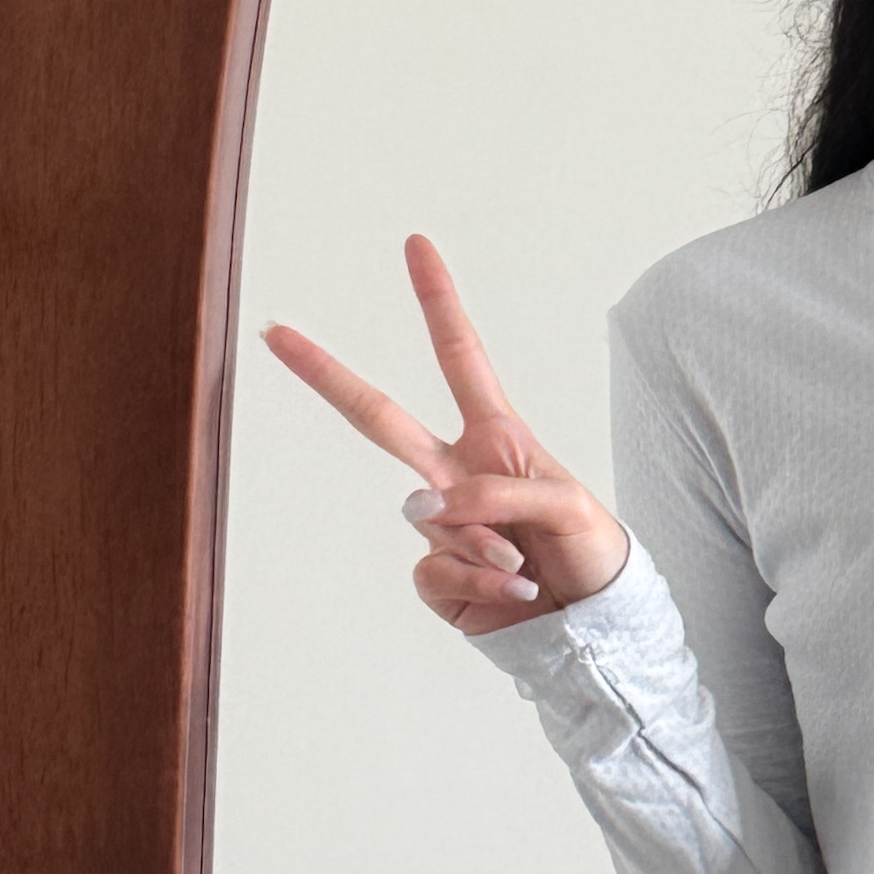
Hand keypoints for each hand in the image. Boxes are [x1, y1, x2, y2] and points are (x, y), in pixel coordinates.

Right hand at [262, 235, 627, 635]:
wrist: (596, 627)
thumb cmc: (594, 551)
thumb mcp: (567, 504)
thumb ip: (499, 490)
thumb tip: (424, 508)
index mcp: (496, 438)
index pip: (460, 358)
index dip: (438, 303)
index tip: (417, 246)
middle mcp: (458, 475)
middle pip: (380, 418)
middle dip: (328, 376)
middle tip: (277, 334)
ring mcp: (443, 527)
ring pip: (430, 521)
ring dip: (486, 545)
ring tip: (527, 563)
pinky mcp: (437, 578)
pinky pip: (434, 569)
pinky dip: (477, 580)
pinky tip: (514, 589)